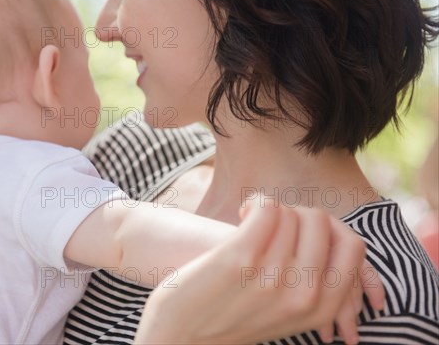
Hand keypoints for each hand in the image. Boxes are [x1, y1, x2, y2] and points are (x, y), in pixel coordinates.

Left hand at [135, 204, 384, 343]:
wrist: (182, 333)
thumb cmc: (234, 314)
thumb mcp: (287, 311)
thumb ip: (316, 281)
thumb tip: (336, 235)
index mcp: (320, 307)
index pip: (352, 246)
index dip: (327, 230)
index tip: (301, 233)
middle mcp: (303, 295)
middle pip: (320, 221)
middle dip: (297, 213)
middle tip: (273, 223)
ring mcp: (273, 276)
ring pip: (291, 213)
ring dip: (271, 209)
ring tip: (251, 220)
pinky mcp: (241, 258)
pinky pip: (267, 208)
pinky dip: (256, 203)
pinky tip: (242, 214)